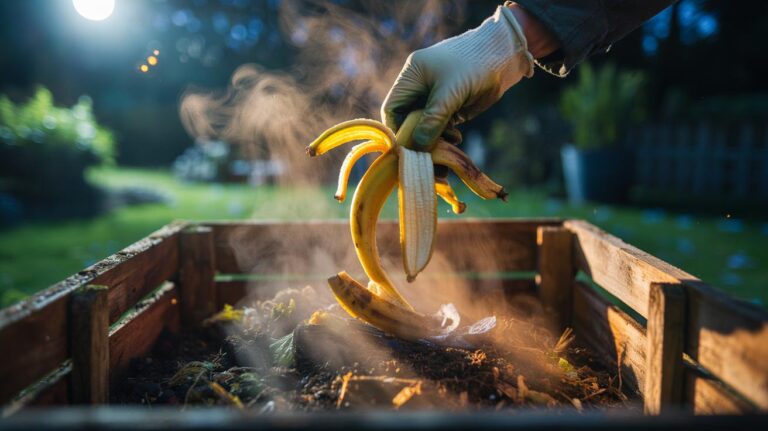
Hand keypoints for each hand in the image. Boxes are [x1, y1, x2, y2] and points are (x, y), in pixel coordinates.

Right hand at [381, 4, 534, 150]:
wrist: (505, 55)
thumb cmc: (473, 65)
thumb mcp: (449, 94)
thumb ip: (432, 121)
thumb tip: (416, 147)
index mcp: (412, 76)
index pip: (392, 108)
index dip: (397, 130)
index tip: (407, 150)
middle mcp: (420, 87)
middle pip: (408, 121)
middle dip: (418, 141)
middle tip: (428, 160)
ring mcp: (437, 97)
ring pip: (426, 127)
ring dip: (434, 141)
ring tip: (449, 147)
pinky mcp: (452, 106)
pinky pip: (441, 127)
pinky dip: (446, 137)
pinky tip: (456, 139)